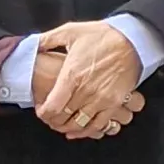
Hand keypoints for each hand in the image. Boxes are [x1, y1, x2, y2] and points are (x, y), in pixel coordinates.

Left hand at [36, 21, 146, 138]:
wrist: (132, 39)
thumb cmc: (102, 35)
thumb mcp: (70, 31)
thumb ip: (47, 39)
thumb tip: (31, 44)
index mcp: (71, 75)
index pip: (52, 107)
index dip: (44, 113)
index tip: (41, 111)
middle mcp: (85, 91)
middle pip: (64, 118)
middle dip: (53, 122)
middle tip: (50, 119)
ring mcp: (101, 99)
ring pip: (80, 125)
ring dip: (69, 128)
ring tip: (63, 125)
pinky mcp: (115, 103)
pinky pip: (99, 125)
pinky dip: (88, 132)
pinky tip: (81, 130)